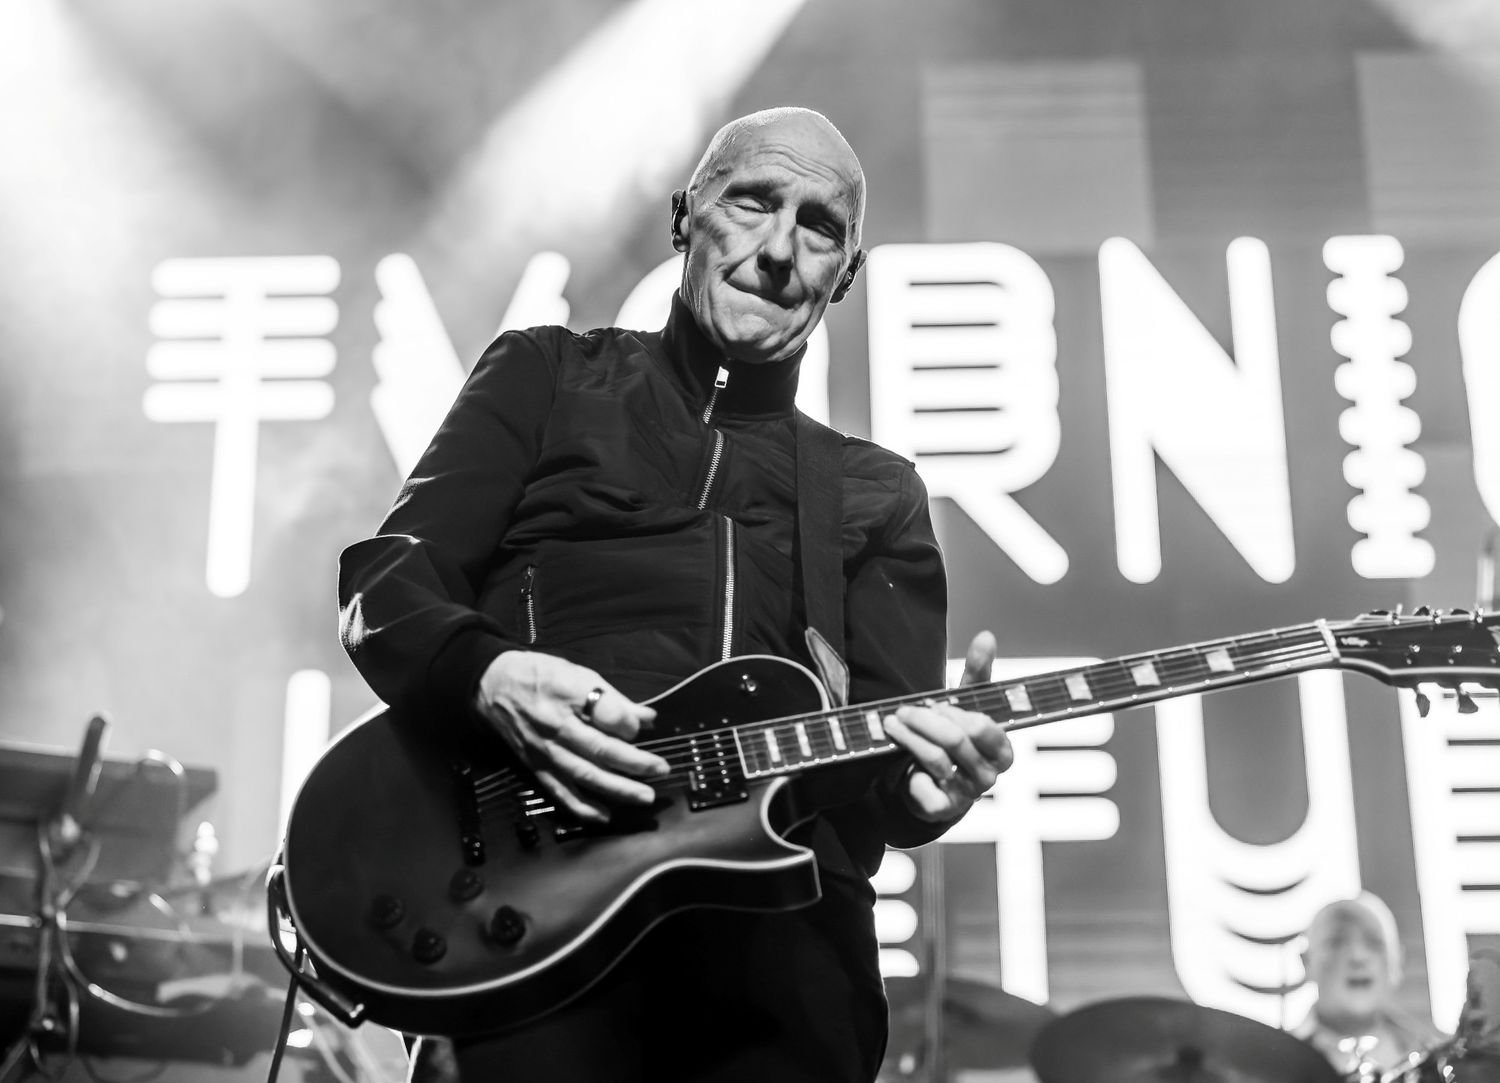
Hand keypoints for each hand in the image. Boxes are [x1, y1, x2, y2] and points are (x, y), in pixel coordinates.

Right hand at [474, 651, 667, 822]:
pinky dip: (583, 807)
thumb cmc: (541, 676)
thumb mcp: (577, 673)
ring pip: (585, 775)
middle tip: (660, 769)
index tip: (645, 725)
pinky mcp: (536, 766)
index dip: (627, 721)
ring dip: (617, 788)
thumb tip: (647, 718)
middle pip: (599, 749)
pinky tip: (605, 815)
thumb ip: (613, 698)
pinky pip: (561, 791)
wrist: (493, 686)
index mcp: (566, 694)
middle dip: (634, 762)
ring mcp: (545, 750)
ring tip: (644, 796)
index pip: (603, 711)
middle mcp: (555, 726)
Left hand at [882, 631, 1012, 822]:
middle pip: (956, 740)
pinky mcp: (943, 809)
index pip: (984, 727)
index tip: (934, 702)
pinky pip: (925, 786)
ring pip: (937, 760)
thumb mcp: (966, 704)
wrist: (930, 780)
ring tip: (891, 722)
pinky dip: (911, 772)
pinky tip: (901, 760)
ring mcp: (967, 794)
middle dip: (925, 720)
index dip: (954, 713)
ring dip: (909, 737)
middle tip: (903, 710)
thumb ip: (978, 672)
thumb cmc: (954, 737)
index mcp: (1002, 749)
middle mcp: (989, 774)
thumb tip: (987, 636)